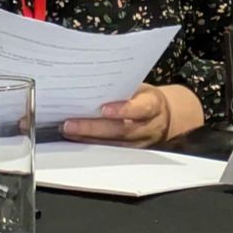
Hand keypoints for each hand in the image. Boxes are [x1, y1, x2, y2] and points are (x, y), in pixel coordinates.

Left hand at [61, 83, 199, 147]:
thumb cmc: (146, 97)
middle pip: (121, 131)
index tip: (104, 109)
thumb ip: (124, 87)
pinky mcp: (130, 152)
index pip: (140, 109)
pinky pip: (110, 151)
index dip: (123, 110)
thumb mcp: (142, 88)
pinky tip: (74, 138)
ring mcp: (139, 143)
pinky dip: (91, 145)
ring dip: (87, 139)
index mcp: (153, 106)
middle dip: (93, 128)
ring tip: (66, 131)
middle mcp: (147, 127)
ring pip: (113, 144)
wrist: (166, 118)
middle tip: (69, 124)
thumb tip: (93, 80)